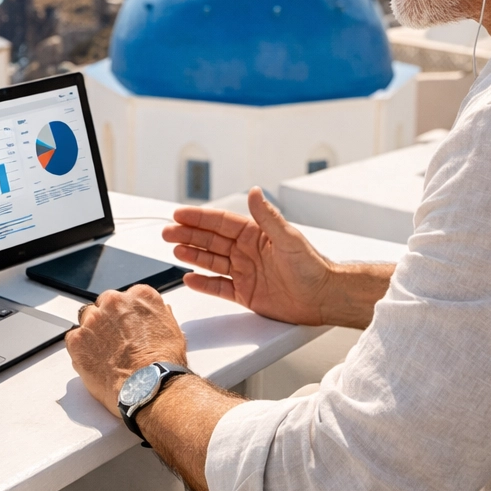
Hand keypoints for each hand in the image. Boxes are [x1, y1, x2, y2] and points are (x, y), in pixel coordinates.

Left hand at [65, 286, 187, 415]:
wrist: (149, 387)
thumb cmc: (163, 364)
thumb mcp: (172, 331)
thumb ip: (159, 316)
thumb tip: (157, 314)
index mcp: (139, 296)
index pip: (125, 298)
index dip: (125, 316)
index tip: (127, 328)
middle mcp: (115, 302)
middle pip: (104, 306)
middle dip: (107, 323)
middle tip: (116, 344)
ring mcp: (94, 320)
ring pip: (86, 321)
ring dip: (93, 335)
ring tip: (106, 357)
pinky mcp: (78, 339)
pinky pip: (73, 340)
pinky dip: (81, 351)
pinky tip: (96, 363)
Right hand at [163, 187, 336, 325]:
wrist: (322, 297)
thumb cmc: (312, 266)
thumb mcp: (288, 239)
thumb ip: (268, 217)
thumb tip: (254, 192)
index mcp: (256, 235)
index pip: (221, 223)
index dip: (199, 218)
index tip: (179, 214)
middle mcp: (247, 252)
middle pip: (211, 241)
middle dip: (188, 235)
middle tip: (167, 232)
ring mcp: (245, 273)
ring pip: (212, 261)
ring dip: (193, 255)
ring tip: (174, 250)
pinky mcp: (246, 294)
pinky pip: (219, 287)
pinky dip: (204, 283)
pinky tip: (190, 278)